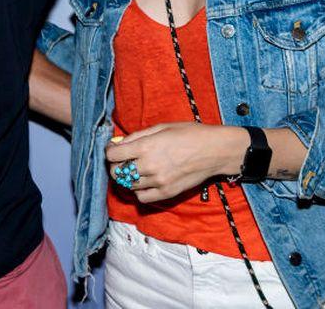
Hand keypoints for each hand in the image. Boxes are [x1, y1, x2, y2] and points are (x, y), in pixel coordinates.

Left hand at [106, 122, 249, 203]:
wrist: (214, 150)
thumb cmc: (190, 134)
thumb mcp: (161, 127)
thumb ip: (137, 136)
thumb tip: (119, 143)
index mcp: (146, 146)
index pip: (113, 155)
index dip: (110, 151)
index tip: (114, 149)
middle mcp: (149, 166)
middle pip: (117, 172)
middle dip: (115, 166)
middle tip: (122, 161)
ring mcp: (158, 182)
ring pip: (128, 185)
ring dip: (127, 178)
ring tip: (135, 170)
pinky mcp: (167, 193)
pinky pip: (142, 198)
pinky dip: (138, 191)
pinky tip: (144, 182)